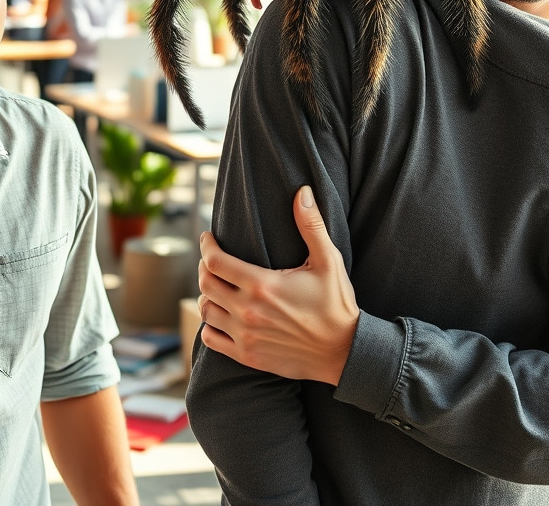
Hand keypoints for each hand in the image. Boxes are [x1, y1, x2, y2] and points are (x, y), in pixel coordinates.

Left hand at [197, 185, 358, 384]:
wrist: (344, 352)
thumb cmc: (337, 304)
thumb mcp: (329, 261)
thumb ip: (311, 225)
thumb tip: (303, 192)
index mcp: (262, 285)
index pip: (215, 261)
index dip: (206, 246)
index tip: (208, 238)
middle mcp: (248, 311)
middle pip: (205, 283)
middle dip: (204, 267)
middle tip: (212, 260)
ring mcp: (245, 336)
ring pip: (205, 310)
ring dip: (207, 295)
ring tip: (217, 286)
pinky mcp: (247, 356)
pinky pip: (210, 338)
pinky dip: (210, 325)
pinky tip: (221, 316)